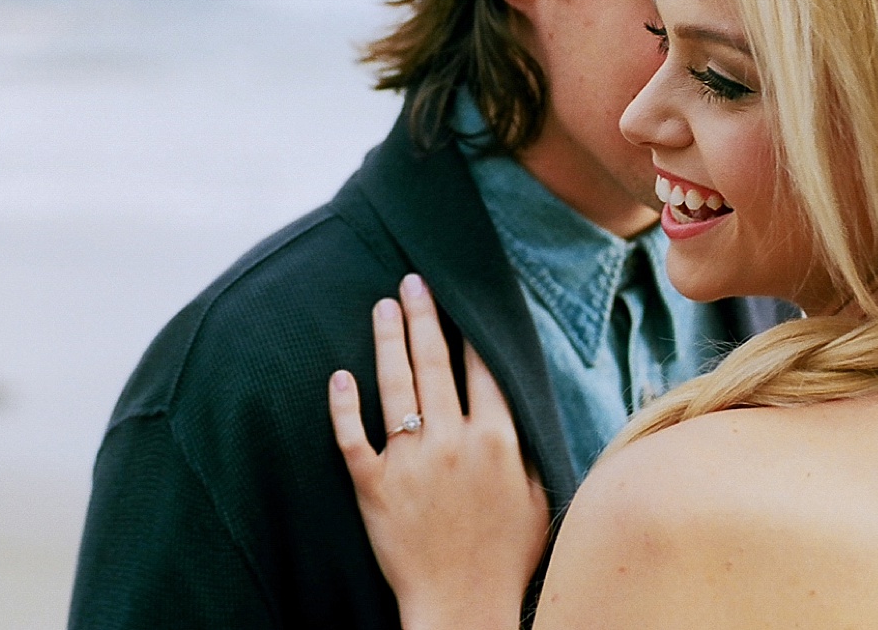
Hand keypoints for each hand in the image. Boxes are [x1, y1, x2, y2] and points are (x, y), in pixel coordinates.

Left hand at [329, 274, 548, 629]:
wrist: (463, 608)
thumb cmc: (506, 560)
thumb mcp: (539, 498)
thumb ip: (529, 448)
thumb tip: (521, 406)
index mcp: (497, 442)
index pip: (481, 370)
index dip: (469, 332)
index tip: (460, 301)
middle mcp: (452, 442)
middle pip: (435, 363)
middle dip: (424, 316)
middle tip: (412, 281)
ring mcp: (410, 462)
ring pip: (395, 385)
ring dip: (388, 338)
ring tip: (382, 305)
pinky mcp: (373, 486)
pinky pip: (352, 436)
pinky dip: (344, 404)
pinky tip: (339, 375)